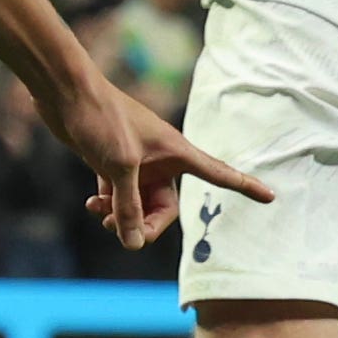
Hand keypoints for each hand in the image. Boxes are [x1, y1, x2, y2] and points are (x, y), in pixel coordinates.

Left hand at [48, 74, 270, 250]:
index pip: (218, 173)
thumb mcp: (119, 166)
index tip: (271, 196)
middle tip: (121, 229)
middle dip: (146, 223)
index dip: (245, 186)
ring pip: (140, 205)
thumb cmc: (101, 118)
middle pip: (167, 207)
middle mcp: (160, 158)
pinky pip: (120, 196)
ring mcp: (137, 161)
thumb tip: (134, 244)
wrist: (66, 92)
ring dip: (123, 217)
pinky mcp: (113, 162)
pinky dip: (109, 206)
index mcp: (176, 151)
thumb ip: (128, 207)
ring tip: (102, 215)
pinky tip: (92, 205)